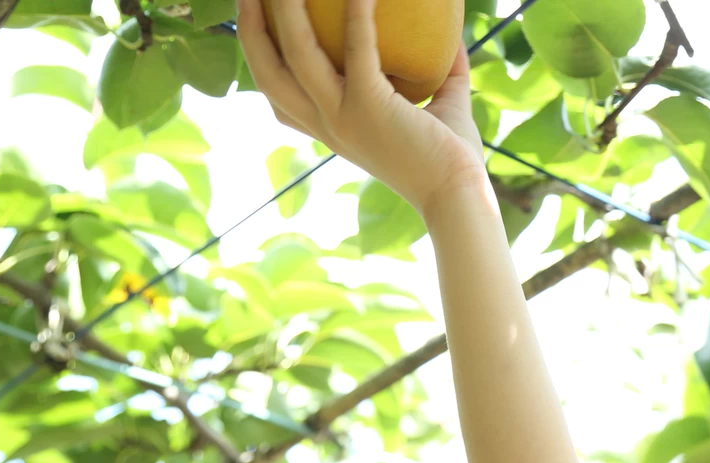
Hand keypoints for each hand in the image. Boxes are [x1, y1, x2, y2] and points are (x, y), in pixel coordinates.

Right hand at [235, 0, 486, 220]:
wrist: (459, 196)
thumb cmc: (451, 158)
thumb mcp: (439, 110)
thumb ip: (441, 73)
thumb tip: (452, 39)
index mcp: (330, 129)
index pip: (278, 96)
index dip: (259, 57)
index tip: (257, 22)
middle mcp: (326, 124)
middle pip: (267, 73)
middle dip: (249, 28)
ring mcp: (342, 116)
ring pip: (295, 54)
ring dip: (284, 11)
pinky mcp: (369, 107)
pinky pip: (357, 50)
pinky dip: (356, 15)